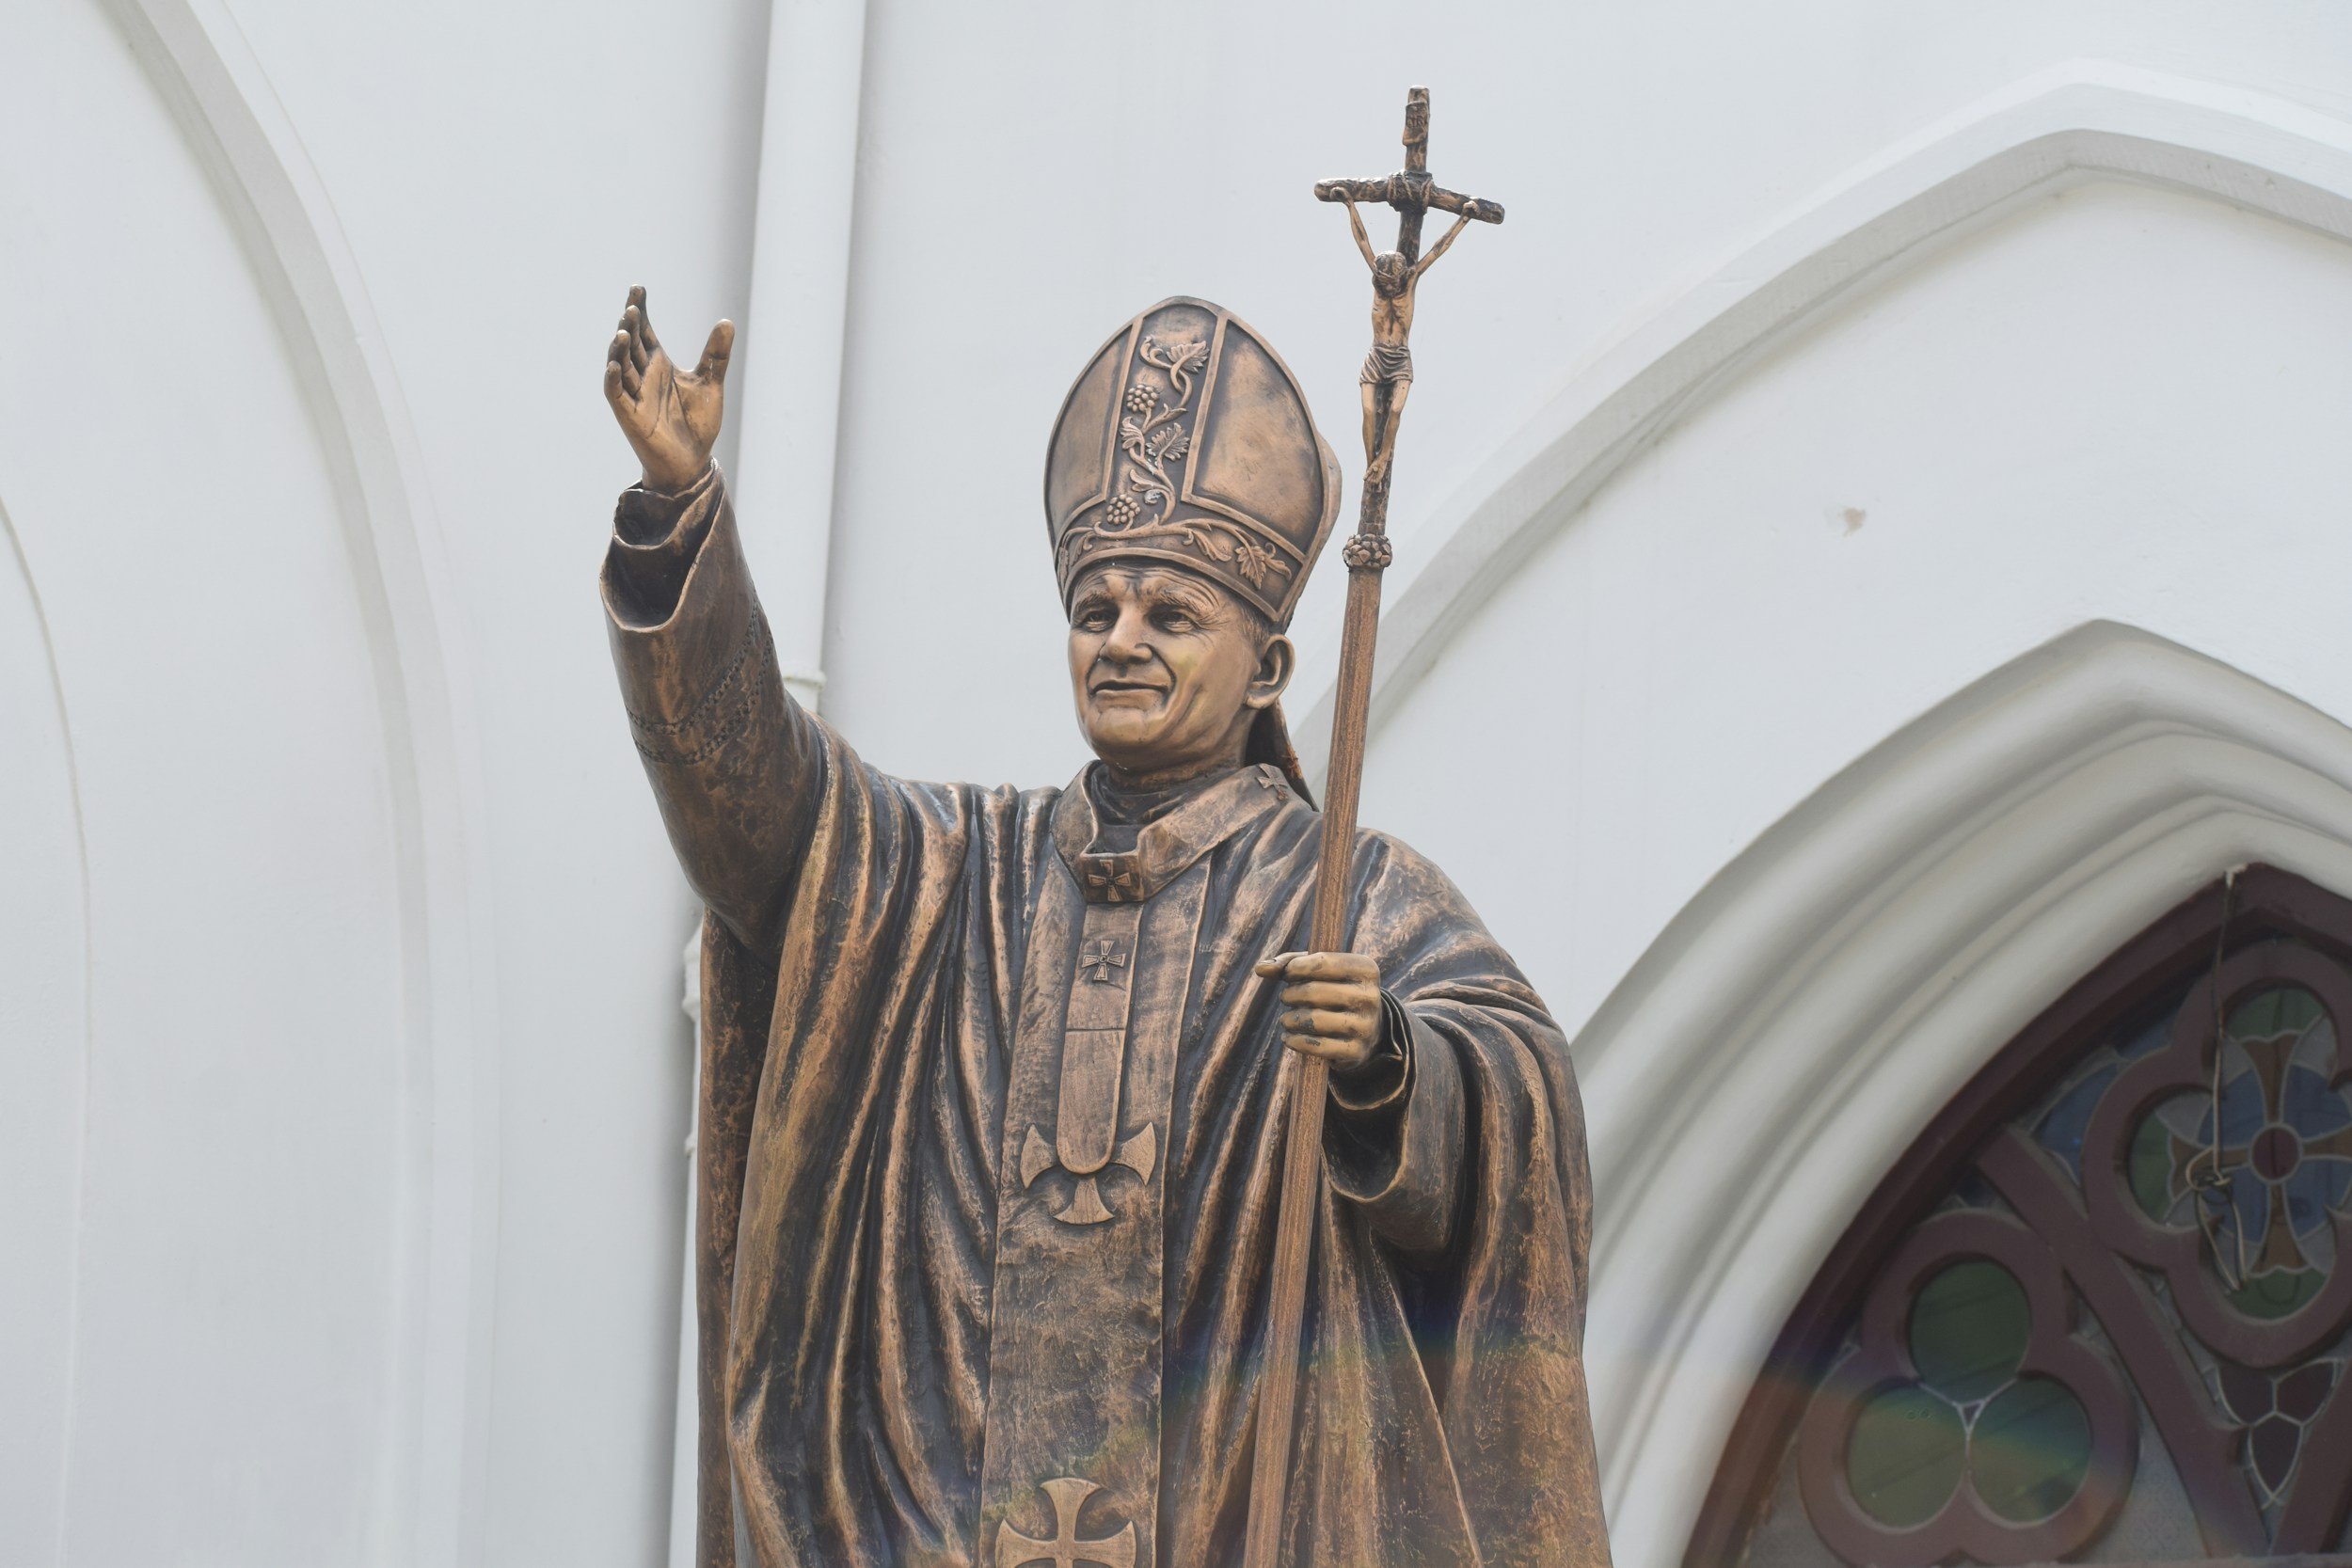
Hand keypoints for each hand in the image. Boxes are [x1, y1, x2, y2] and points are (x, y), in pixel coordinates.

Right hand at [604, 285, 733, 491]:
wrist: (693, 461)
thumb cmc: (697, 423)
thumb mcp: (711, 383)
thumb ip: (716, 354)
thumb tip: (726, 321)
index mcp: (659, 364)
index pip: (645, 330)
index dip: (640, 310)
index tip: (638, 288)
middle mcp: (643, 375)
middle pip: (631, 343)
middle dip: (630, 324)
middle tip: (632, 305)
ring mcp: (634, 394)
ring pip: (620, 366)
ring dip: (619, 349)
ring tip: (623, 331)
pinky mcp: (629, 415)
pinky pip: (616, 394)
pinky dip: (613, 380)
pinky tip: (614, 365)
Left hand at [1252, 950, 1382, 1073]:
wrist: (1366, 1030)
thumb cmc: (1335, 990)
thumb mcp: (1320, 971)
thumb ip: (1289, 964)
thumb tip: (1260, 969)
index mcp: (1366, 968)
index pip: (1322, 962)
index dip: (1296, 968)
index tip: (1287, 975)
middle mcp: (1370, 996)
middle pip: (1314, 992)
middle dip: (1291, 995)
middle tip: (1285, 998)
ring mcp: (1365, 1025)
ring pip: (1313, 1020)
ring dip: (1290, 1019)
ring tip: (1286, 1019)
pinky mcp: (1356, 1051)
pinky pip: (1317, 1046)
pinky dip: (1295, 1041)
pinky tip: (1289, 1038)